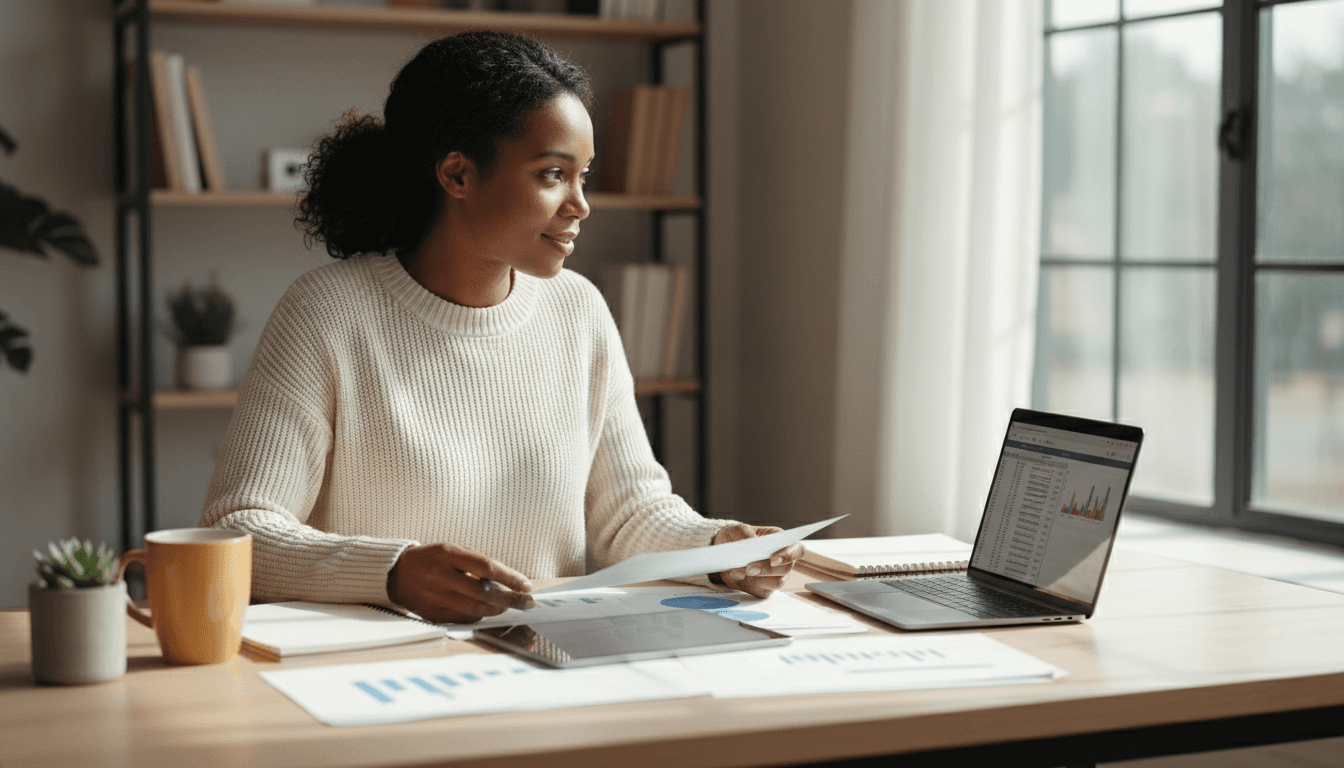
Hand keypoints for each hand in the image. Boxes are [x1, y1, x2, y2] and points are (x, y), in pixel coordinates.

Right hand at [386, 543, 534, 623]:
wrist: (396, 573)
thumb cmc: (431, 559)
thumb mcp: (452, 550)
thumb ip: (477, 563)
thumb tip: (509, 580)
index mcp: (448, 554)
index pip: (487, 567)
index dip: (510, 577)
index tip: (526, 584)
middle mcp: (440, 575)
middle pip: (483, 592)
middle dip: (510, 599)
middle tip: (527, 602)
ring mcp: (435, 596)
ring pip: (475, 609)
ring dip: (497, 609)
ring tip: (509, 605)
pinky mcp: (432, 613)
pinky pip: (463, 618)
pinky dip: (479, 615)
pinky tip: (487, 610)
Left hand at [711, 524, 802, 597]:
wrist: (723, 554)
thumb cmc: (735, 538)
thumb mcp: (736, 530)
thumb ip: (745, 533)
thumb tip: (753, 542)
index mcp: (781, 541)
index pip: (796, 549)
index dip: (789, 555)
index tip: (773, 559)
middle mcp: (783, 560)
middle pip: (786, 568)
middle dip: (766, 569)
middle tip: (748, 568)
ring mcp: (776, 576)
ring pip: (777, 582)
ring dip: (757, 579)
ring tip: (736, 572)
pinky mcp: (766, 588)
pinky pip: (764, 591)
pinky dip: (750, 586)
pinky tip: (738, 578)